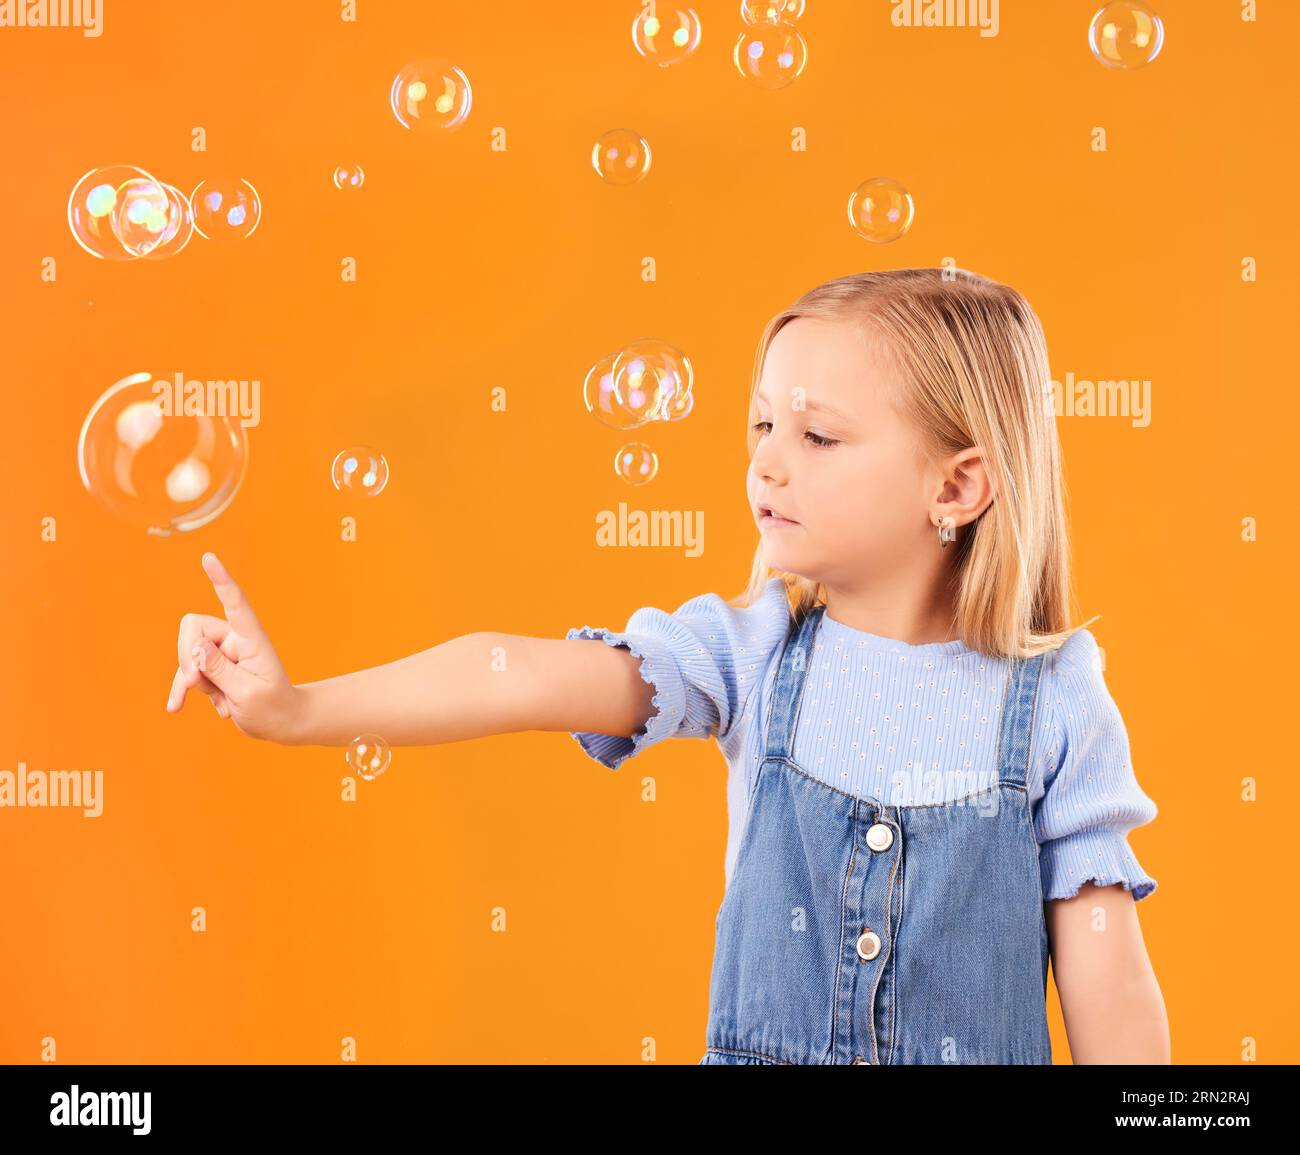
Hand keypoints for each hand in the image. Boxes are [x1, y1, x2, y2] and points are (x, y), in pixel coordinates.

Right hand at [165, 552, 305, 743]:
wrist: (281, 723)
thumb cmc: (273, 707)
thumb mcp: (249, 694)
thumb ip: (221, 671)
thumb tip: (196, 648)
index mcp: (253, 640)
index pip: (236, 604)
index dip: (222, 581)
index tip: (209, 558)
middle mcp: (236, 640)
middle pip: (194, 628)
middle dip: (187, 656)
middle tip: (195, 684)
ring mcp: (222, 653)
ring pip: (187, 653)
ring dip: (192, 681)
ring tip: (221, 704)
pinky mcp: (212, 667)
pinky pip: (186, 672)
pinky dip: (183, 690)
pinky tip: (176, 707)